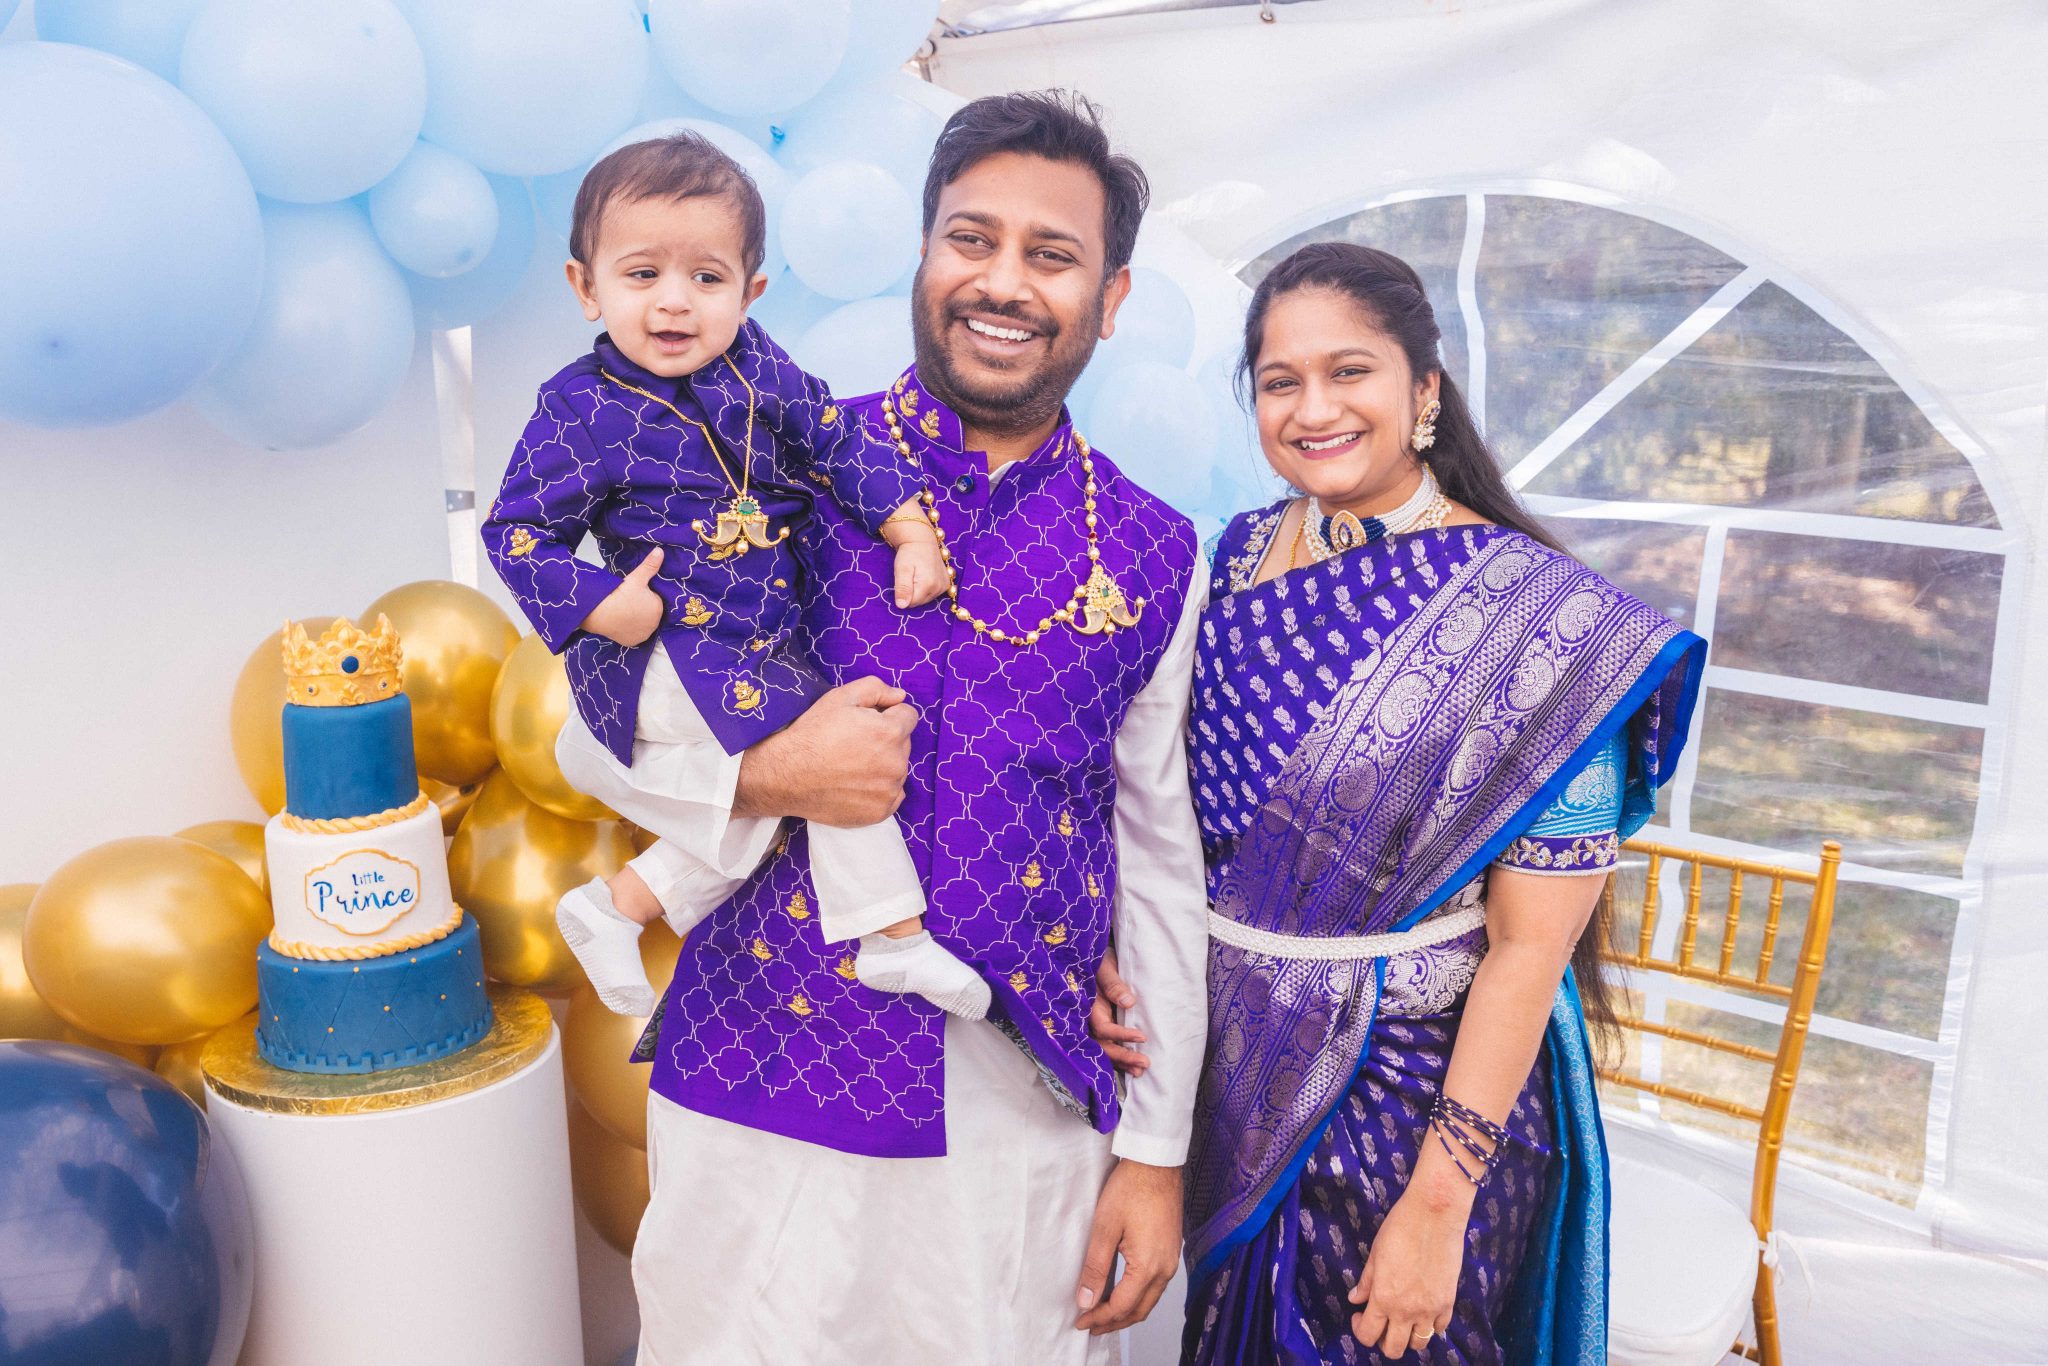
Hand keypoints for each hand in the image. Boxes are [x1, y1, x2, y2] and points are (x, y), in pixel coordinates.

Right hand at [579, 548, 664, 645]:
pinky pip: (634, 634)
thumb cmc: (620, 594)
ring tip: (623, 611)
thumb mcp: (636, 577)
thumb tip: (660, 551)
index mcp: (658, 607)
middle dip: (641, 607)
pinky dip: (629, 630)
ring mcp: (643, 635)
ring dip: (636, 619)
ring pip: (642, 624)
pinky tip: (622, 622)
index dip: (644, 595)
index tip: (634, 592)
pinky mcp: (632, 642)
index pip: (654, 600)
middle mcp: (654, 624)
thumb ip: (650, 565)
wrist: (600, 613)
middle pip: (649, 613)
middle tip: (627, 601)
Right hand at [732, 676, 916, 826]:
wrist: (786, 775)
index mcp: (890, 732)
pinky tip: (855, 784)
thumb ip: (876, 689)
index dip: (888, 714)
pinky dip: (880, 789)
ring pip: (898, 769)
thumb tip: (899, 696)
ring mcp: (889, 790)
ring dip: (883, 765)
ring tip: (851, 765)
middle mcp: (896, 763)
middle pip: (903, 744)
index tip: (867, 722)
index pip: (908, 716)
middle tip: (854, 744)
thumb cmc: (812, 734)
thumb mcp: (840, 698)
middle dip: (886, 740)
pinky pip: (892, 795)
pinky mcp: (880, 811)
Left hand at [889, 537, 948, 609]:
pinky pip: (932, 594)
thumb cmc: (909, 553)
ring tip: (917, 575)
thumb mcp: (902, 569)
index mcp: (928, 585)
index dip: (903, 594)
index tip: (903, 579)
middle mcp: (939, 588)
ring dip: (918, 591)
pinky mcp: (946, 584)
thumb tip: (901, 606)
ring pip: (925, 599)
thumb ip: (902, 588)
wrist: (922, 541)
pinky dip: (926, 589)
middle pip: (919, 602)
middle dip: (911, 593)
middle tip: (910, 576)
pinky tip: (924, 577)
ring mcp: (945, 586)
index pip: (910, 603)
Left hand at [1074, 1158, 1181, 1335]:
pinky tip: (1123, 1292)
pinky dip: (1138, 1296)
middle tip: (1091, 1326)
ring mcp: (1171, 1259)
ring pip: (1149, 1300)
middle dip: (1114, 1322)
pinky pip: (1156, 1285)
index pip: (1122, 1306)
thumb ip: (1095, 1268)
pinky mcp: (1171, 1250)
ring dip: (1127, 1311)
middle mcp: (1165, 1268)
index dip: (1099, 1318)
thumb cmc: (1132, 1187)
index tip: (1081, 1322)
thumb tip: (1086, 1299)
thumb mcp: (1105, 1228)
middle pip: (1139, 1310)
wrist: (1157, 1163)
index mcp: (1148, 1266)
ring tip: (1103, 1313)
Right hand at [1088, 947, 1148, 1077]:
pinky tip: (1132, 1067)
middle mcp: (1089, 1019)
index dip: (1121, 1035)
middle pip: (1102, 1045)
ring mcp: (1094, 1024)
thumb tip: (1128, 1002)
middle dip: (1122, 1056)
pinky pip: (1108, 1045)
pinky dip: (1119, 1058)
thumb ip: (1113, 983)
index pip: (1102, 1028)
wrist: (1094, 957)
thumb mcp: (1106, 966)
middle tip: (1144, 1062)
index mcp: (1088, 1005)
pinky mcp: (1102, 1025)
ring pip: (1104, 1049)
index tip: (1142, 1036)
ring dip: (1122, 1062)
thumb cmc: (1100, 959)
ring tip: (1141, 1070)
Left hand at [1347, 1181, 1467, 1357]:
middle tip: (1380, 1323)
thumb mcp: (1375, 1254)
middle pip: (1393, 1349)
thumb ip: (1366, 1282)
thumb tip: (1355, 1298)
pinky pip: (1440, 1328)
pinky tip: (1423, 1310)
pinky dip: (1431, 1325)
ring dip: (1408, 1337)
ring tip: (1403, 1320)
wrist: (1434, 1214)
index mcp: (1383, 1298)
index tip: (1358, 1316)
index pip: (1367, 1335)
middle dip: (1383, 1341)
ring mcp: (1430, 1309)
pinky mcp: (1449, 1302)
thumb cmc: (1400, 1228)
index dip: (1359, 1330)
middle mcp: (1406, 1310)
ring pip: (1419, 1344)